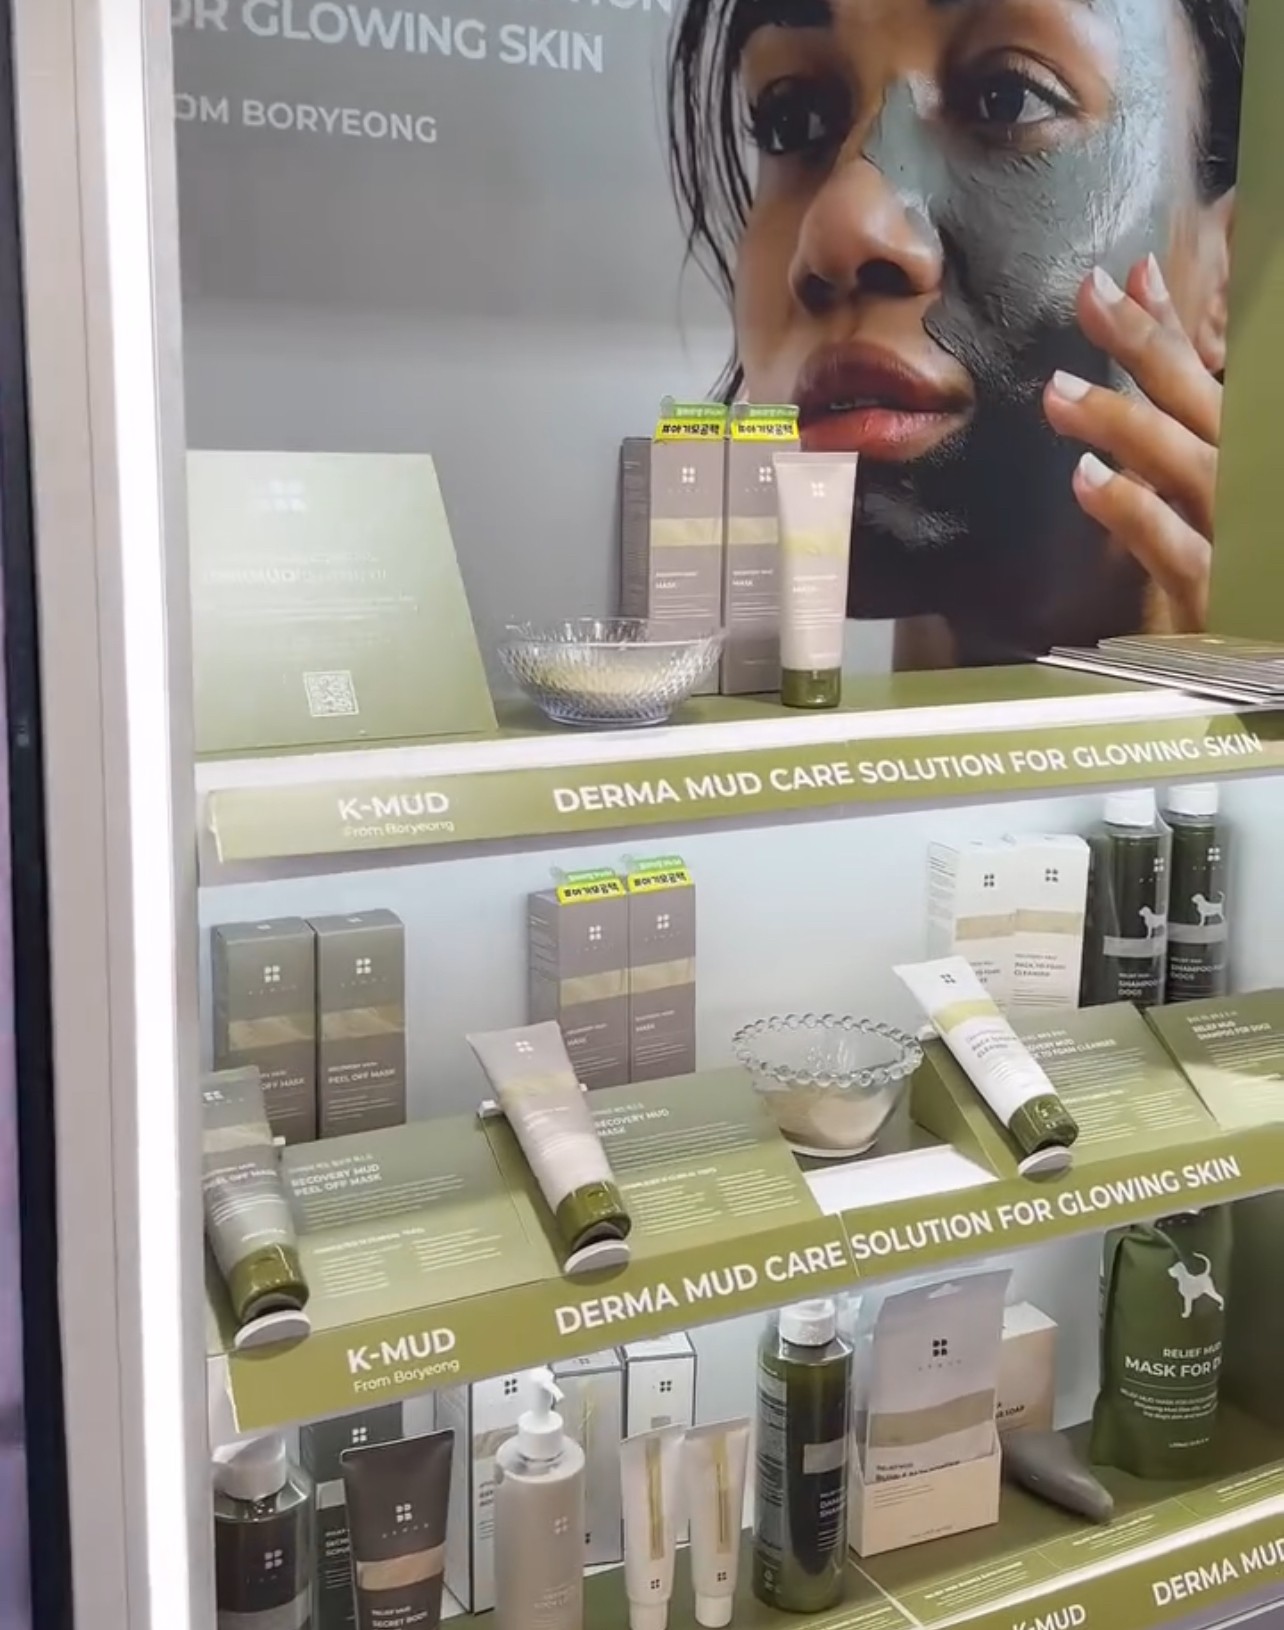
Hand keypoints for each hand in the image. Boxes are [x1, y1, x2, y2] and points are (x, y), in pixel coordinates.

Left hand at [1042, 256, 1220, 633]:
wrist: (1266, 656)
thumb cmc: (1242, 570)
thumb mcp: (1211, 496)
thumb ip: (1180, 418)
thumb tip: (1145, 320)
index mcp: (1252, 454)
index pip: (1213, 376)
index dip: (1173, 323)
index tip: (1128, 273)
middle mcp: (1257, 481)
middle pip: (1203, 402)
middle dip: (1146, 346)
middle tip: (1088, 299)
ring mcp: (1244, 536)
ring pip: (1186, 465)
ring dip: (1124, 422)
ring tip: (1057, 392)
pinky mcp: (1220, 595)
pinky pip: (1173, 547)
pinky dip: (1132, 510)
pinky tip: (1086, 478)